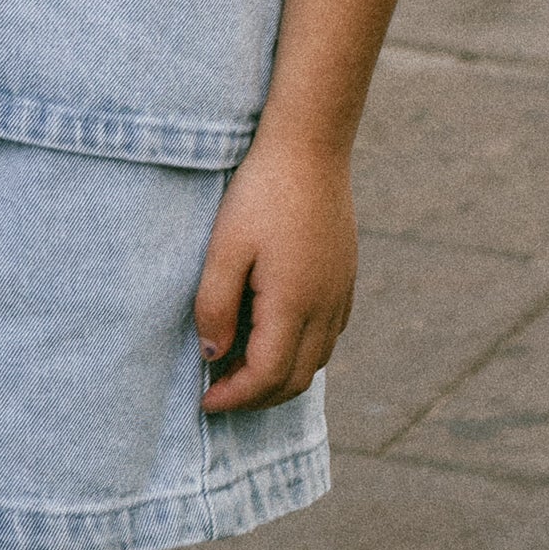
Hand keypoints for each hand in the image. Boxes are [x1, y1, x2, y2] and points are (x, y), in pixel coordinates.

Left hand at [196, 133, 355, 411]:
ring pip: (317, 361)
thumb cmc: (260, 193)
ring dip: (279, 377)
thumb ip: (213, 306)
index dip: (233, 398)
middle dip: (255, 398)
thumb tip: (212, 356)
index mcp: (294, 304)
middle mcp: (325, 308)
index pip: (266, 377)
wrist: (309, 148)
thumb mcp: (223, 248)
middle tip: (217, 393)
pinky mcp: (345, 278)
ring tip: (239, 369)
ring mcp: (341, 294)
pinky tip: (272, 337)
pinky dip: (300, 353)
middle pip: (296, 380)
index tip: (203, 401)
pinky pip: (328, 335)